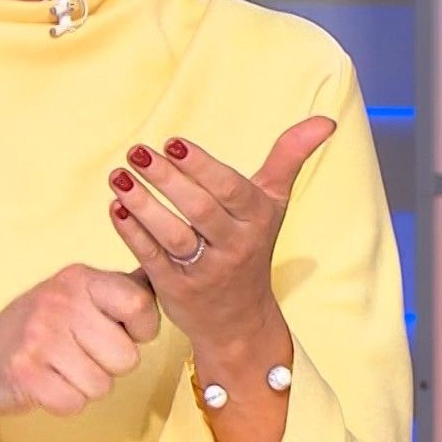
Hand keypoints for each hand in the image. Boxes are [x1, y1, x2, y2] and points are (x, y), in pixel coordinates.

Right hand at [0, 263, 160, 418]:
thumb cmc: (38, 329)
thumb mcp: (75, 295)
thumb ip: (119, 289)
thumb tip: (161, 276)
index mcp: (79, 278)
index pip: (140, 305)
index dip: (141, 329)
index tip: (121, 330)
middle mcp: (60, 301)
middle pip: (126, 356)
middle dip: (110, 365)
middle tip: (81, 353)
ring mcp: (40, 336)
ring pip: (103, 384)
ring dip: (87, 385)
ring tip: (62, 367)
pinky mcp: (26, 372)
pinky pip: (75, 403)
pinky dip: (65, 401)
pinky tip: (48, 382)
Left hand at [105, 116, 337, 349]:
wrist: (240, 320)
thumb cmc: (251, 245)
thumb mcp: (272, 203)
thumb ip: (289, 159)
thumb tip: (325, 121)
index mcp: (257, 220)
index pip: (230, 189)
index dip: (201, 165)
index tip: (172, 142)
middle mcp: (234, 247)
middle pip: (199, 210)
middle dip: (166, 179)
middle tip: (137, 151)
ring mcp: (204, 272)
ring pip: (172, 236)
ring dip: (143, 205)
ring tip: (119, 176)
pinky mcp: (176, 291)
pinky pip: (151, 259)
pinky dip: (132, 233)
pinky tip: (115, 208)